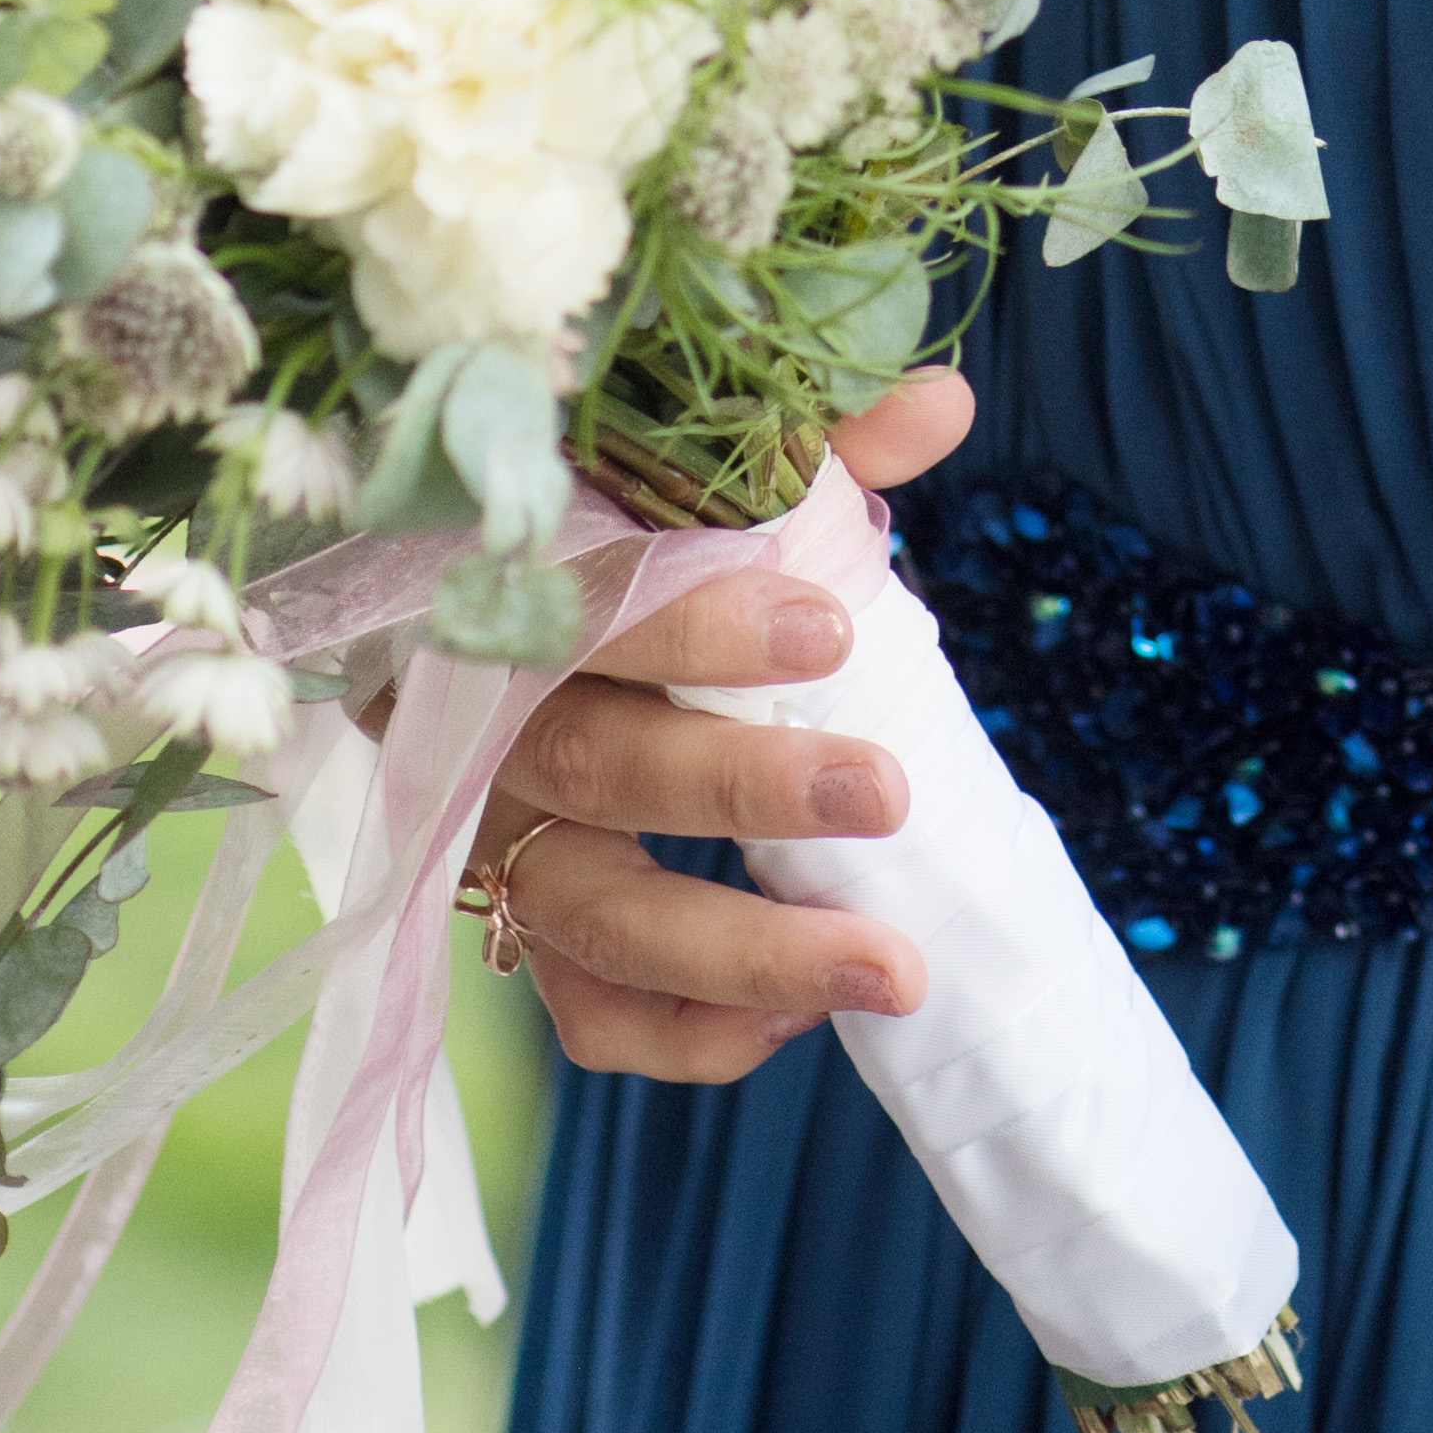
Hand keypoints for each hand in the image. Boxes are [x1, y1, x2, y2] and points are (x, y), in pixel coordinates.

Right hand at [460, 368, 974, 1083]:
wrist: (495, 631)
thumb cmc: (631, 545)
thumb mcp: (707, 482)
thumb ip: (817, 448)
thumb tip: (943, 404)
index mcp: (521, 586)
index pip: (593, 605)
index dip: (702, 625)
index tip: (833, 627)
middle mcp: (489, 721)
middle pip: (598, 767)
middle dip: (748, 791)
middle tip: (889, 796)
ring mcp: (494, 838)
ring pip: (595, 918)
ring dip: (748, 955)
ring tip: (897, 970)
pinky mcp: (514, 927)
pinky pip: (586, 1011)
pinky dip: (690, 1029)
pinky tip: (801, 1017)